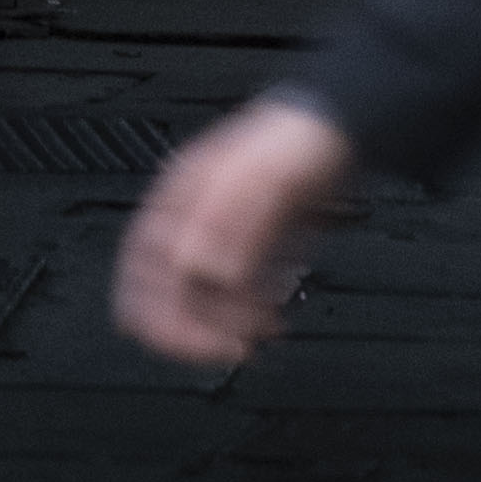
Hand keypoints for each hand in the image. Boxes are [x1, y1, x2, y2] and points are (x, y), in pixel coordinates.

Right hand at [116, 90, 354, 368]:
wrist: (338, 131)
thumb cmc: (296, 141)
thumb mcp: (263, 176)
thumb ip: (226, 219)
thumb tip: (197, 269)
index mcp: (179, 197)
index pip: (142, 262)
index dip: (151, 306)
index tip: (176, 341)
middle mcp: (191, 220)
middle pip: (165, 288)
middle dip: (188, 326)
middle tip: (219, 350)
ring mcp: (220, 239)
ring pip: (201, 299)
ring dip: (223, 326)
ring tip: (253, 338)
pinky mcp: (249, 254)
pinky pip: (235, 298)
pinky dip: (249, 318)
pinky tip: (270, 324)